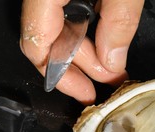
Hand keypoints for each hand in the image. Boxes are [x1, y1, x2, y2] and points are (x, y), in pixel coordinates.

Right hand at [20, 0, 143, 103]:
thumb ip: (117, 23)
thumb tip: (111, 64)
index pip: (37, 45)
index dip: (61, 77)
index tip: (86, 94)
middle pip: (51, 40)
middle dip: (83, 67)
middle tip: (110, 82)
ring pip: (64, 27)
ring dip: (90, 51)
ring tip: (115, 67)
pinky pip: (73, 13)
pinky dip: (90, 31)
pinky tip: (108, 42)